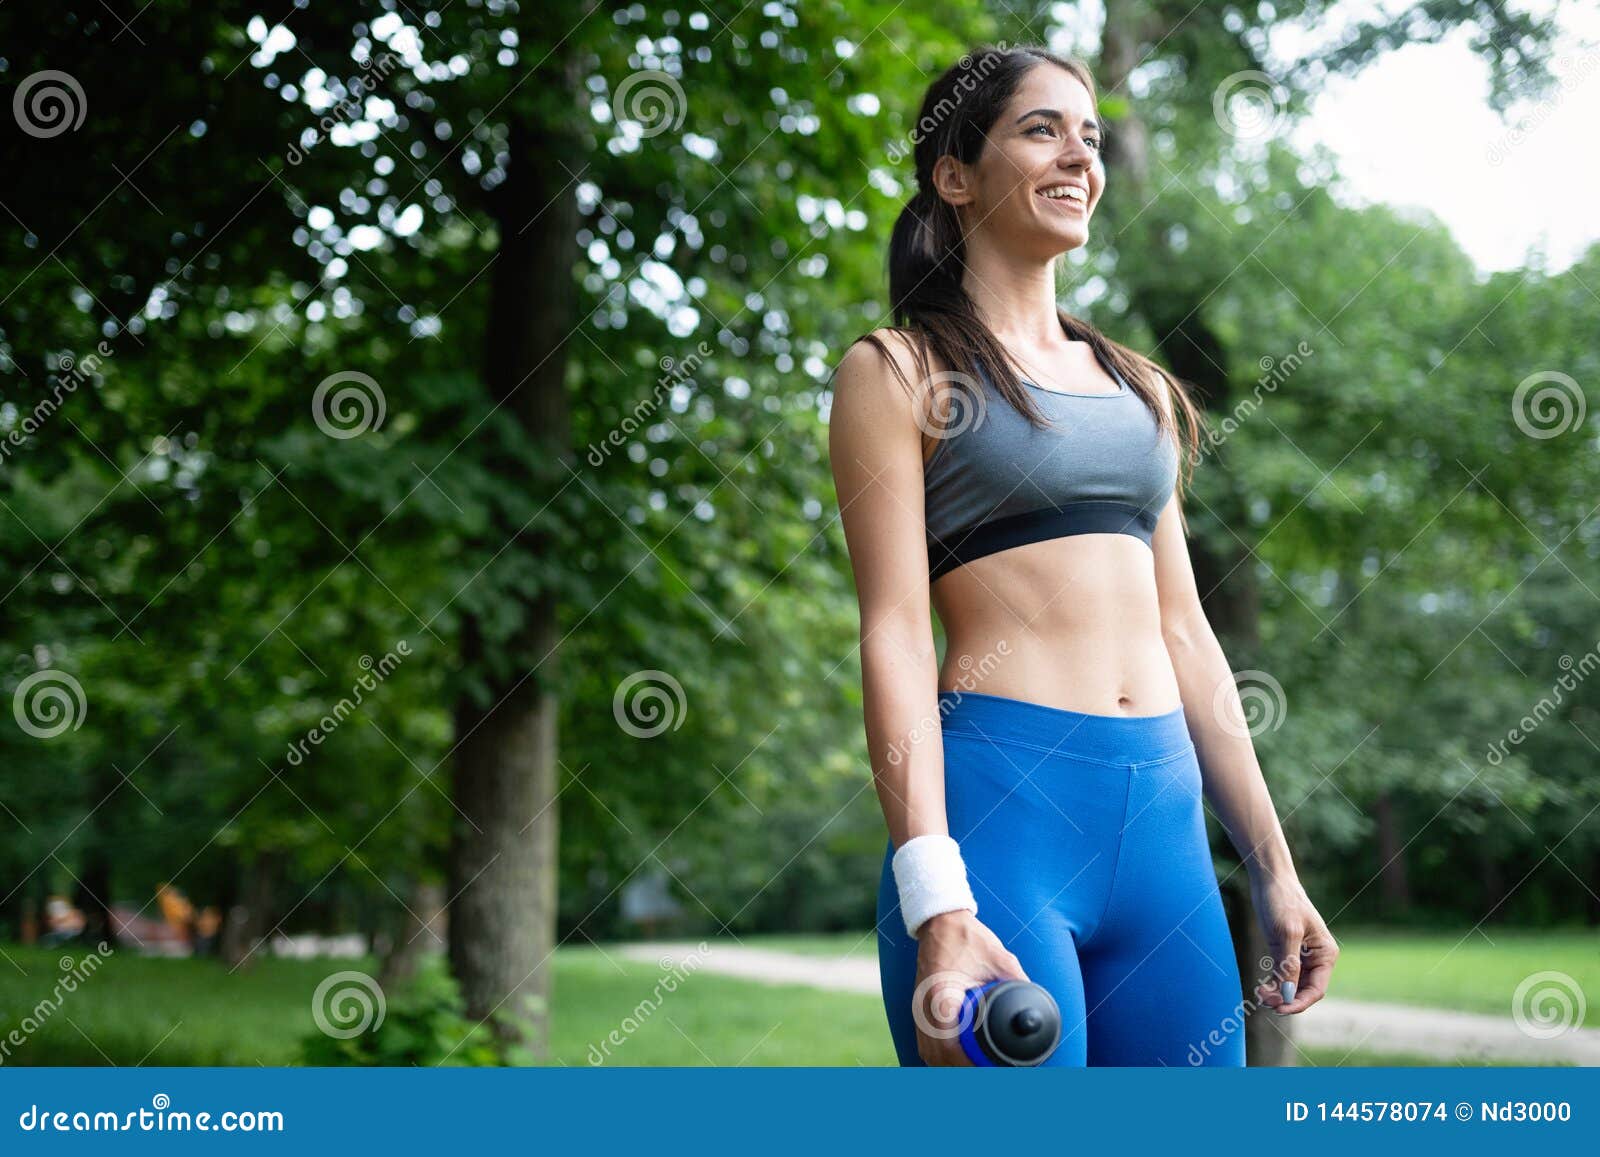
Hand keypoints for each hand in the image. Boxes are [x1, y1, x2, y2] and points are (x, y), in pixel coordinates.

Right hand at [909, 909, 1028, 1064]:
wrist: (940, 921)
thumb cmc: (967, 937)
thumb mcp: (999, 958)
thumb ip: (1018, 982)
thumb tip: (1037, 1007)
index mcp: (941, 995)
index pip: (948, 1045)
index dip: (966, 1064)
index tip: (986, 1070)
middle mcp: (924, 1006)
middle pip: (936, 1056)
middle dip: (960, 1070)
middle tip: (987, 1073)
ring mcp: (919, 1008)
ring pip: (928, 1053)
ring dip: (948, 1066)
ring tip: (973, 1071)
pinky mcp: (919, 1008)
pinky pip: (925, 1042)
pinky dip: (938, 1057)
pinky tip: (954, 1062)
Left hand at [1249, 869, 1337, 1013]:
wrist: (1270, 878)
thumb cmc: (1281, 901)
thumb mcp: (1286, 933)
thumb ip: (1288, 964)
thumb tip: (1287, 994)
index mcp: (1326, 954)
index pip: (1316, 989)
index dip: (1298, 1003)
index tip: (1279, 1009)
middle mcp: (1317, 957)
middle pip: (1304, 990)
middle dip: (1286, 999)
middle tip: (1263, 1001)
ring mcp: (1302, 956)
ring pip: (1292, 985)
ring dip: (1278, 994)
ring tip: (1260, 995)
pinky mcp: (1286, 951)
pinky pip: (1283, 975)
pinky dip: (1274, 984)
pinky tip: (1262, 988)